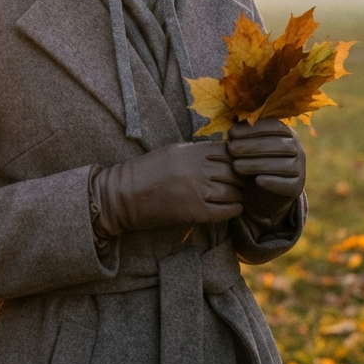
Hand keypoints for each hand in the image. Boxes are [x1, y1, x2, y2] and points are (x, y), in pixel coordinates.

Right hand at [89, 142, 242, 238]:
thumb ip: (198, 151)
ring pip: (233, 191)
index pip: (229, 151)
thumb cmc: (145, 173)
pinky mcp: (194, 212)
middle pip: (235, 171)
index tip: (238, 165)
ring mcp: (196, 190)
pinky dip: (234, 210)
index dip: (237, 158)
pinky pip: (226, 211)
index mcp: (190, 151)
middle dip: (241, 178)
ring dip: (238, 194)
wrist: (121, 197)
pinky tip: (234, 208)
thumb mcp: (172, 152)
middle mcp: (196, 168)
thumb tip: (225, 153)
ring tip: (236, 196)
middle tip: (242, 183)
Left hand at [227, 119, 304, 223]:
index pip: (274, 126)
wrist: (264, 193)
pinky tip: (257, 181)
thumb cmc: (254, 163)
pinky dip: (273, 182)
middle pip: (279, 145)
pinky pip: (287, 184)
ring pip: (283, 165)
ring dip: (258, 164)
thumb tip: (232, 119)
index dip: (253, 128)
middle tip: (231, 148)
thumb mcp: (250, 147)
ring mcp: (299, 169)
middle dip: (252, 145)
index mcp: (287, 134)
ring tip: (236, 165)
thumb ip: (245, 134)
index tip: (231, 132)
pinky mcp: (297, 187)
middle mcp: (297, 149)